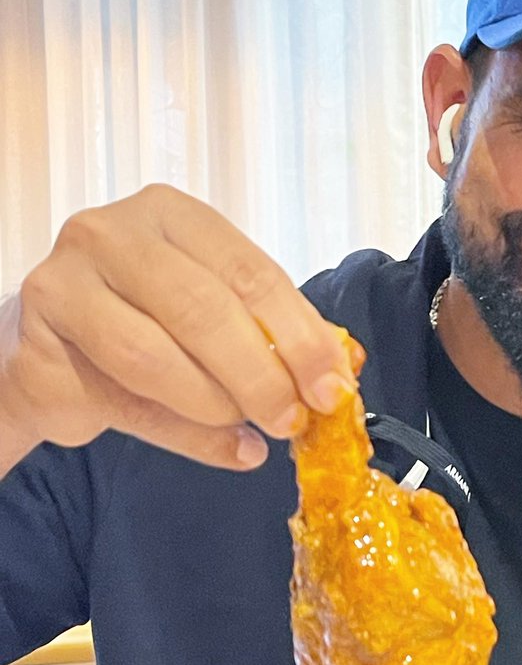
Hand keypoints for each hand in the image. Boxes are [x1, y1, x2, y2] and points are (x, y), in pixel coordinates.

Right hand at [0, 184, 354, 471]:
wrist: (57, 351)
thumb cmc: (148, 321)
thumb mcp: (220, 313)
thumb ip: (277, 335)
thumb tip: (340, 377)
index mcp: (173, 215)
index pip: (251, 273)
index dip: (300, 337)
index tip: (330, 388)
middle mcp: (112, 236)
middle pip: (203, 311)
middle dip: (260, 376)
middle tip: (290, 418)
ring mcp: (64, 286)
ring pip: (153, 357)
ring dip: (217, 405)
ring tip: (248, 427)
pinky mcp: (37, 349)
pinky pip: (123, 402)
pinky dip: (186, 436)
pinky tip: (227, 449)